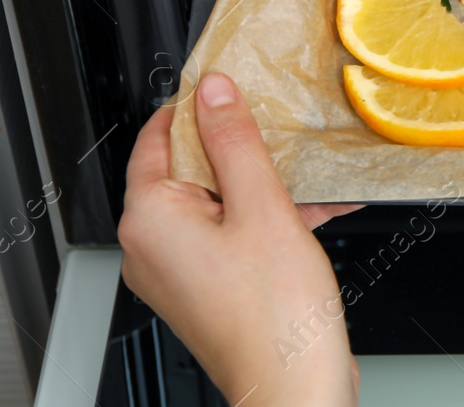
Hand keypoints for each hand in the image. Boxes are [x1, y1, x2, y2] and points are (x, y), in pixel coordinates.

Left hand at [119, 73, 361, 406]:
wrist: (293, 386)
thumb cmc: (273, 313)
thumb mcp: (262, 205)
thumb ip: (235, 142)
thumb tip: (214, 91)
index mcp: (149, 220)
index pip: (157, 137)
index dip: (196, 106)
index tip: (230, 85)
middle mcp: (150, 247)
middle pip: (188, 169)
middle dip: (238, 148)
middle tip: (278, 131)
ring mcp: (176, 272)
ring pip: (215, 201)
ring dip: (261, 184)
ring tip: (307, 177)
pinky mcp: (204, 288)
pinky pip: (228, 233)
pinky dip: (266, 218)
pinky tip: (314, 211)